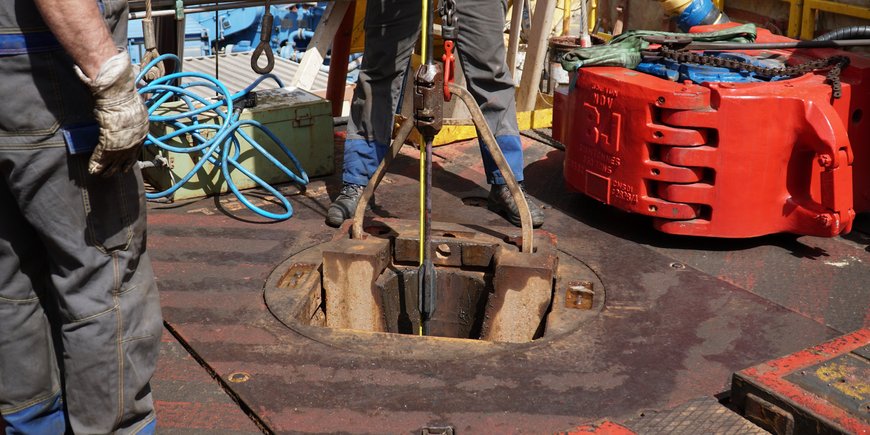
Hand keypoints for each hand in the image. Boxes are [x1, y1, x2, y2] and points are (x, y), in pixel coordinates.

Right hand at [76, 51, 148, 175]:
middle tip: (114, 173)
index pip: (135, 151)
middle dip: (118, 168)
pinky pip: (100, 159)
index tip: (127, 166)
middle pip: (126, 160)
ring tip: (102, 175)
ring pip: (113, 163)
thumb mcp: (137, 108)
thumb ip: (135, 112)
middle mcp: (134, 144)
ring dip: (106, 170)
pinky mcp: (108, 146)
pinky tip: (92, 170)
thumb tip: (136, 105)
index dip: (129, 159)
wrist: (120, 98)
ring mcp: (121, 146)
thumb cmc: (128, 99)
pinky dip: (95, 164)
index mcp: (142, 135)